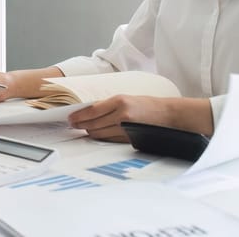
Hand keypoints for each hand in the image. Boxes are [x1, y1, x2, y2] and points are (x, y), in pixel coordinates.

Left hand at [68, 95, 213, 142]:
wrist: (168, 115)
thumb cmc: (147, 105)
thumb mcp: (126, 99)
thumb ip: (107, 105)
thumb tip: (87, 112)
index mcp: (119, 101)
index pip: (91, 111)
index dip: (78, 116)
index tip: (70, 118)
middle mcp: (121, 114)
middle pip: (92, 124)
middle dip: (81, 126)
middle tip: (73, 125)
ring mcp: (125, 127)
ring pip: (99, 134)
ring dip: (90, 132)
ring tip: (84, 129)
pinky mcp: (129, 138)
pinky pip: (109, 139)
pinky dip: (101, 137)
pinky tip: (97, 134)